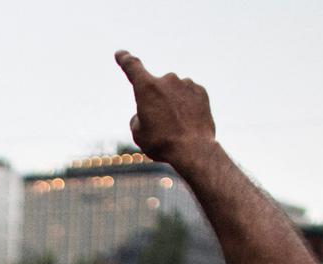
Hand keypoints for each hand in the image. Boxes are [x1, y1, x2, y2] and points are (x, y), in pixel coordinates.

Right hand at [115, 49, 216, 171]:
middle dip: (156, 102)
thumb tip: (146, 112)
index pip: (132, 67)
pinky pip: (189, 95)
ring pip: (174, 92)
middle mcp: (167, 80)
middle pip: (156, 88)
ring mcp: (185, 83)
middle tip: (161, 124)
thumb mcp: (139, 134)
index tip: (121, 54)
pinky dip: (187, 106)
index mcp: (146, 87)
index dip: (125, 60)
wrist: (193, 150)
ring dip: (172, 104)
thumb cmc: (162, 143)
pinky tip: (188, 122)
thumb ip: (138, 117)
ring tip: (177, 127)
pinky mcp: (201, 91)